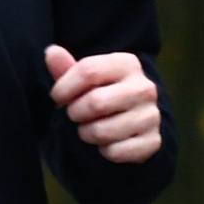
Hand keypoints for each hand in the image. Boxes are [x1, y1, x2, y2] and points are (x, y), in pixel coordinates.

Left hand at [45, 44, 162, 164]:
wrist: (134, 121)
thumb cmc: (102, 94)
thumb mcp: (84, 79)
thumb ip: (66, 67)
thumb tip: (51, 51)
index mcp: (127, 64)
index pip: (88, 71)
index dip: (64, 88)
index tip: (58, 97)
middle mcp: (144, 87)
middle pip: (95, 103)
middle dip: (75, 113)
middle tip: (76, 115)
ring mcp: (151, 115)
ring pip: (102, 131)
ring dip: (87, 134)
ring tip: (91, 128)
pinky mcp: (152, 141)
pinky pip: (115, 152)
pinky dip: (104, 151)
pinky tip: (108, 142)